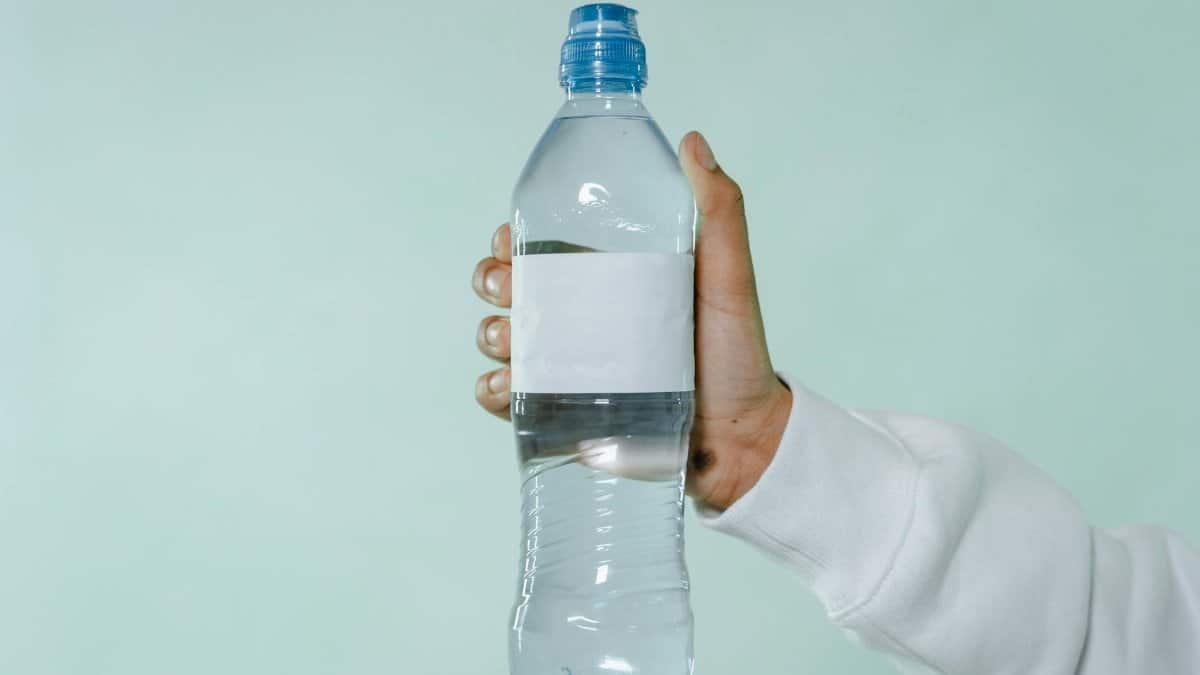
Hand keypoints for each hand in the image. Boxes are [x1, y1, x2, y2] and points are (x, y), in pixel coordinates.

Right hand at [472, 131, 791, 509]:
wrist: (741, 439)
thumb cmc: (737, 355)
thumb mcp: (729, 277)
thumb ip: (720, 211)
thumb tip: (692, 141)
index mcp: (606, 279)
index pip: (541, 248)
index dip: (512, 239)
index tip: (511, 240)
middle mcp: (580, 320)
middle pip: (508, 289)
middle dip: (492, 282)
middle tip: (511, 289)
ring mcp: (567, 368)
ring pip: (499, 340)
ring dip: (490, 334)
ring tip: (512, 342)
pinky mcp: (560, 415)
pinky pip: (507, 399)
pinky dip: (493, 390)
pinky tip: (508, 386)